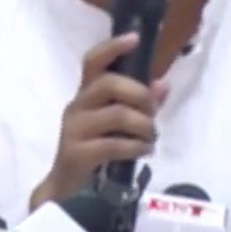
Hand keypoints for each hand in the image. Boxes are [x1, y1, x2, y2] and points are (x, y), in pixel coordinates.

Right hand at [32, 33, 167, 207]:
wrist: (68, 192)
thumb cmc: (96, 152)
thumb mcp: (119, 125)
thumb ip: (140, 105)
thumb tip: (162, 84)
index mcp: (86, 94)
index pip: (93, 62)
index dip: (112, 48)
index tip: (134, 38)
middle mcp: (77, 106)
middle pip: (108, 84)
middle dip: (139, 94)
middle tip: (152, 111)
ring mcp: (74, 130)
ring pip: (116, 114)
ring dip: (143, 125)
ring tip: (151, 138)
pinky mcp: (77, 154)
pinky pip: (114, 143)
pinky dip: (136, 146)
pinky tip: (143, 150)